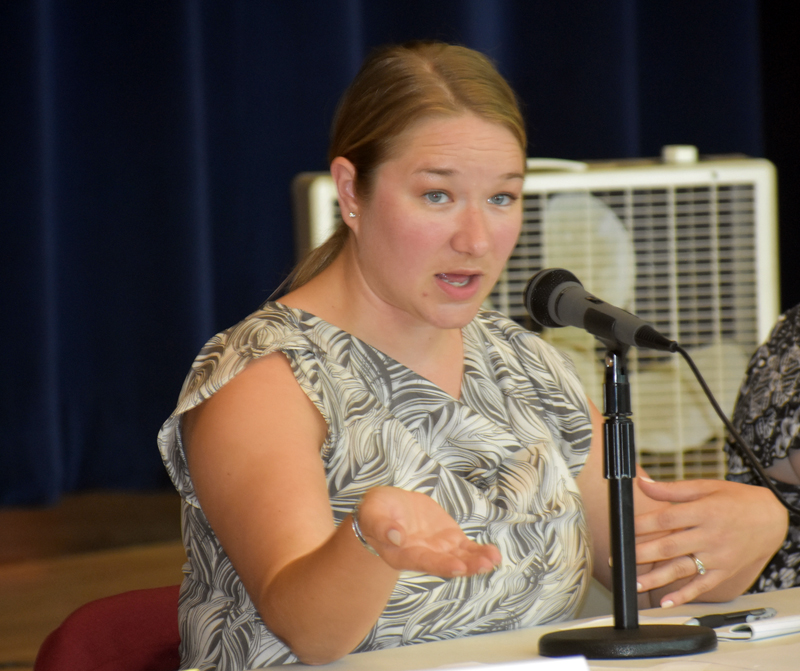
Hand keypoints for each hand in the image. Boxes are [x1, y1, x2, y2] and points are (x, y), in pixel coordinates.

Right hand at [355, 486, 501, 577]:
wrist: (388, 508)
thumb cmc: (375, 512)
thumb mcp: (372, 513)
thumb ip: (382, 525)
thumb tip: (395, 536)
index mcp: (402, 554)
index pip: (422, 561)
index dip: (441, 564)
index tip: (458, 566)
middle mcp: (422, 556)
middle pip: (446, 564)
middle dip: (466, 565)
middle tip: (484, 564)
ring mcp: (438, 549)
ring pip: (460, 558)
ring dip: (477, 560)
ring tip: (494, 559)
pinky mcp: (449, 539)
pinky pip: (467, 548)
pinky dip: (480, 552)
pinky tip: (494, 554)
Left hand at [633, 477, 787, 606]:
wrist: (770, 519)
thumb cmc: (735, 500)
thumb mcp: (705, 487)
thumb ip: (672, 489)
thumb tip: (642, 483)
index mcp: (703, 511)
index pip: (666, 520)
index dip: (643, 525)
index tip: (624, 529)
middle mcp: (710, 536)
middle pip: (670, 547)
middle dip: (641, 554)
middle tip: (618, 559)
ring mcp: (717, 557)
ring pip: (681, 569)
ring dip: (655, 578)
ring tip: (634, 583)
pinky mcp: (723, 572)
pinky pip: (701, 586)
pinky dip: (683, 596)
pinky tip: (665, 602)